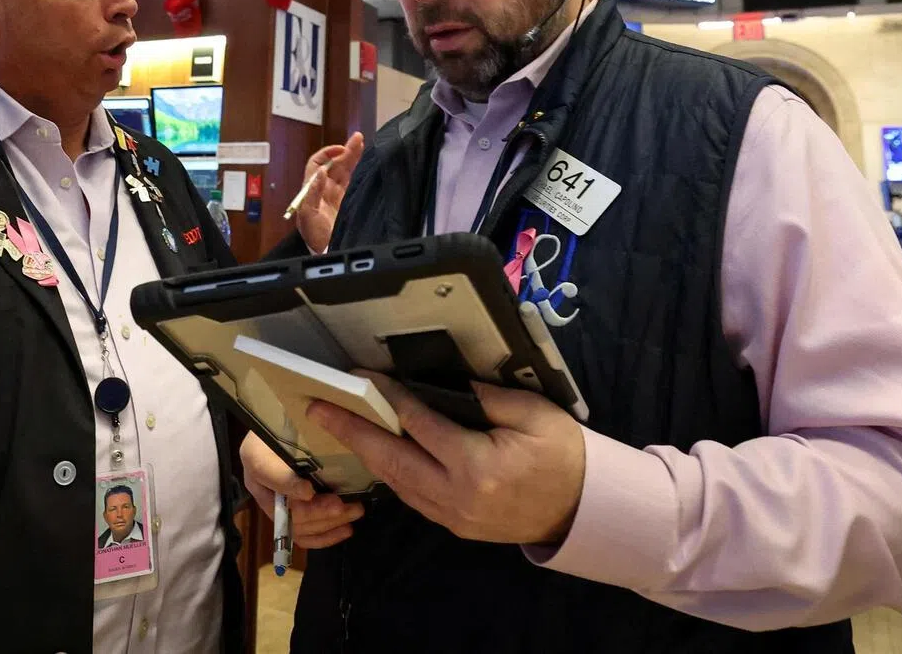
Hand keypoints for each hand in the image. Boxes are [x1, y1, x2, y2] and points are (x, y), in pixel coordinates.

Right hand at [239, 430, 363, 548]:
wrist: (289, 426)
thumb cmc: (291, 420)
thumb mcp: (293, 421)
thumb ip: (303, 425)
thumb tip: (318, 422)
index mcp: (255, 455)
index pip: (265, 473)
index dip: (287, 486)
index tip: (310, 490)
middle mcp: (260, 483)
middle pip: (284, 508)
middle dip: (317, 511)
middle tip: (343, 506)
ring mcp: (273, 502)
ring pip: (296, 526)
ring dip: (327, 524)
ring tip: (354, 512)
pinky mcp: (288, 516)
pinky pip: (302, 535)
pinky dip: (324, 536)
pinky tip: (345, 530)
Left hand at [293, 131, 363, 253]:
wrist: (327, 253)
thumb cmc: (314, 237)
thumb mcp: (308, 217)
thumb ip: (312, 194)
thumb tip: (320, 172)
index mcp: (311, 190)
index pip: (317, 164)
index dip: (327, 154)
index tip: (341, 150)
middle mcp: (323, 189)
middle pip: (333, 164)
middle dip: (344, 150)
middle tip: (358, 138)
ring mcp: (335, 194)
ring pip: (344, 170)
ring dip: (352, 156)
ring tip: (361, 142)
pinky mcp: (346, 201)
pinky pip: (351, 180)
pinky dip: (357, 168)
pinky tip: (364, 160)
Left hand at [308, 373, 585, 545]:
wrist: (584, 510)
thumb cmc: (563, 455)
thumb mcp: (533, 413)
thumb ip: (487, 395)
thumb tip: (447, 381)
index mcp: (475, 464)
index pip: (418, 423)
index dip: (387, 396)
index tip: (361, 375)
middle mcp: (456, 495)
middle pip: (391, 459)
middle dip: (351, 430)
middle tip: (318, 408)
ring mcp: (452, 517)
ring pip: (395, 483)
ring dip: (364, 453)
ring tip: (337, 426)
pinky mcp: (454, 526)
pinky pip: (411, 497)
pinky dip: (389, 473)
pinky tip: (376, 453)